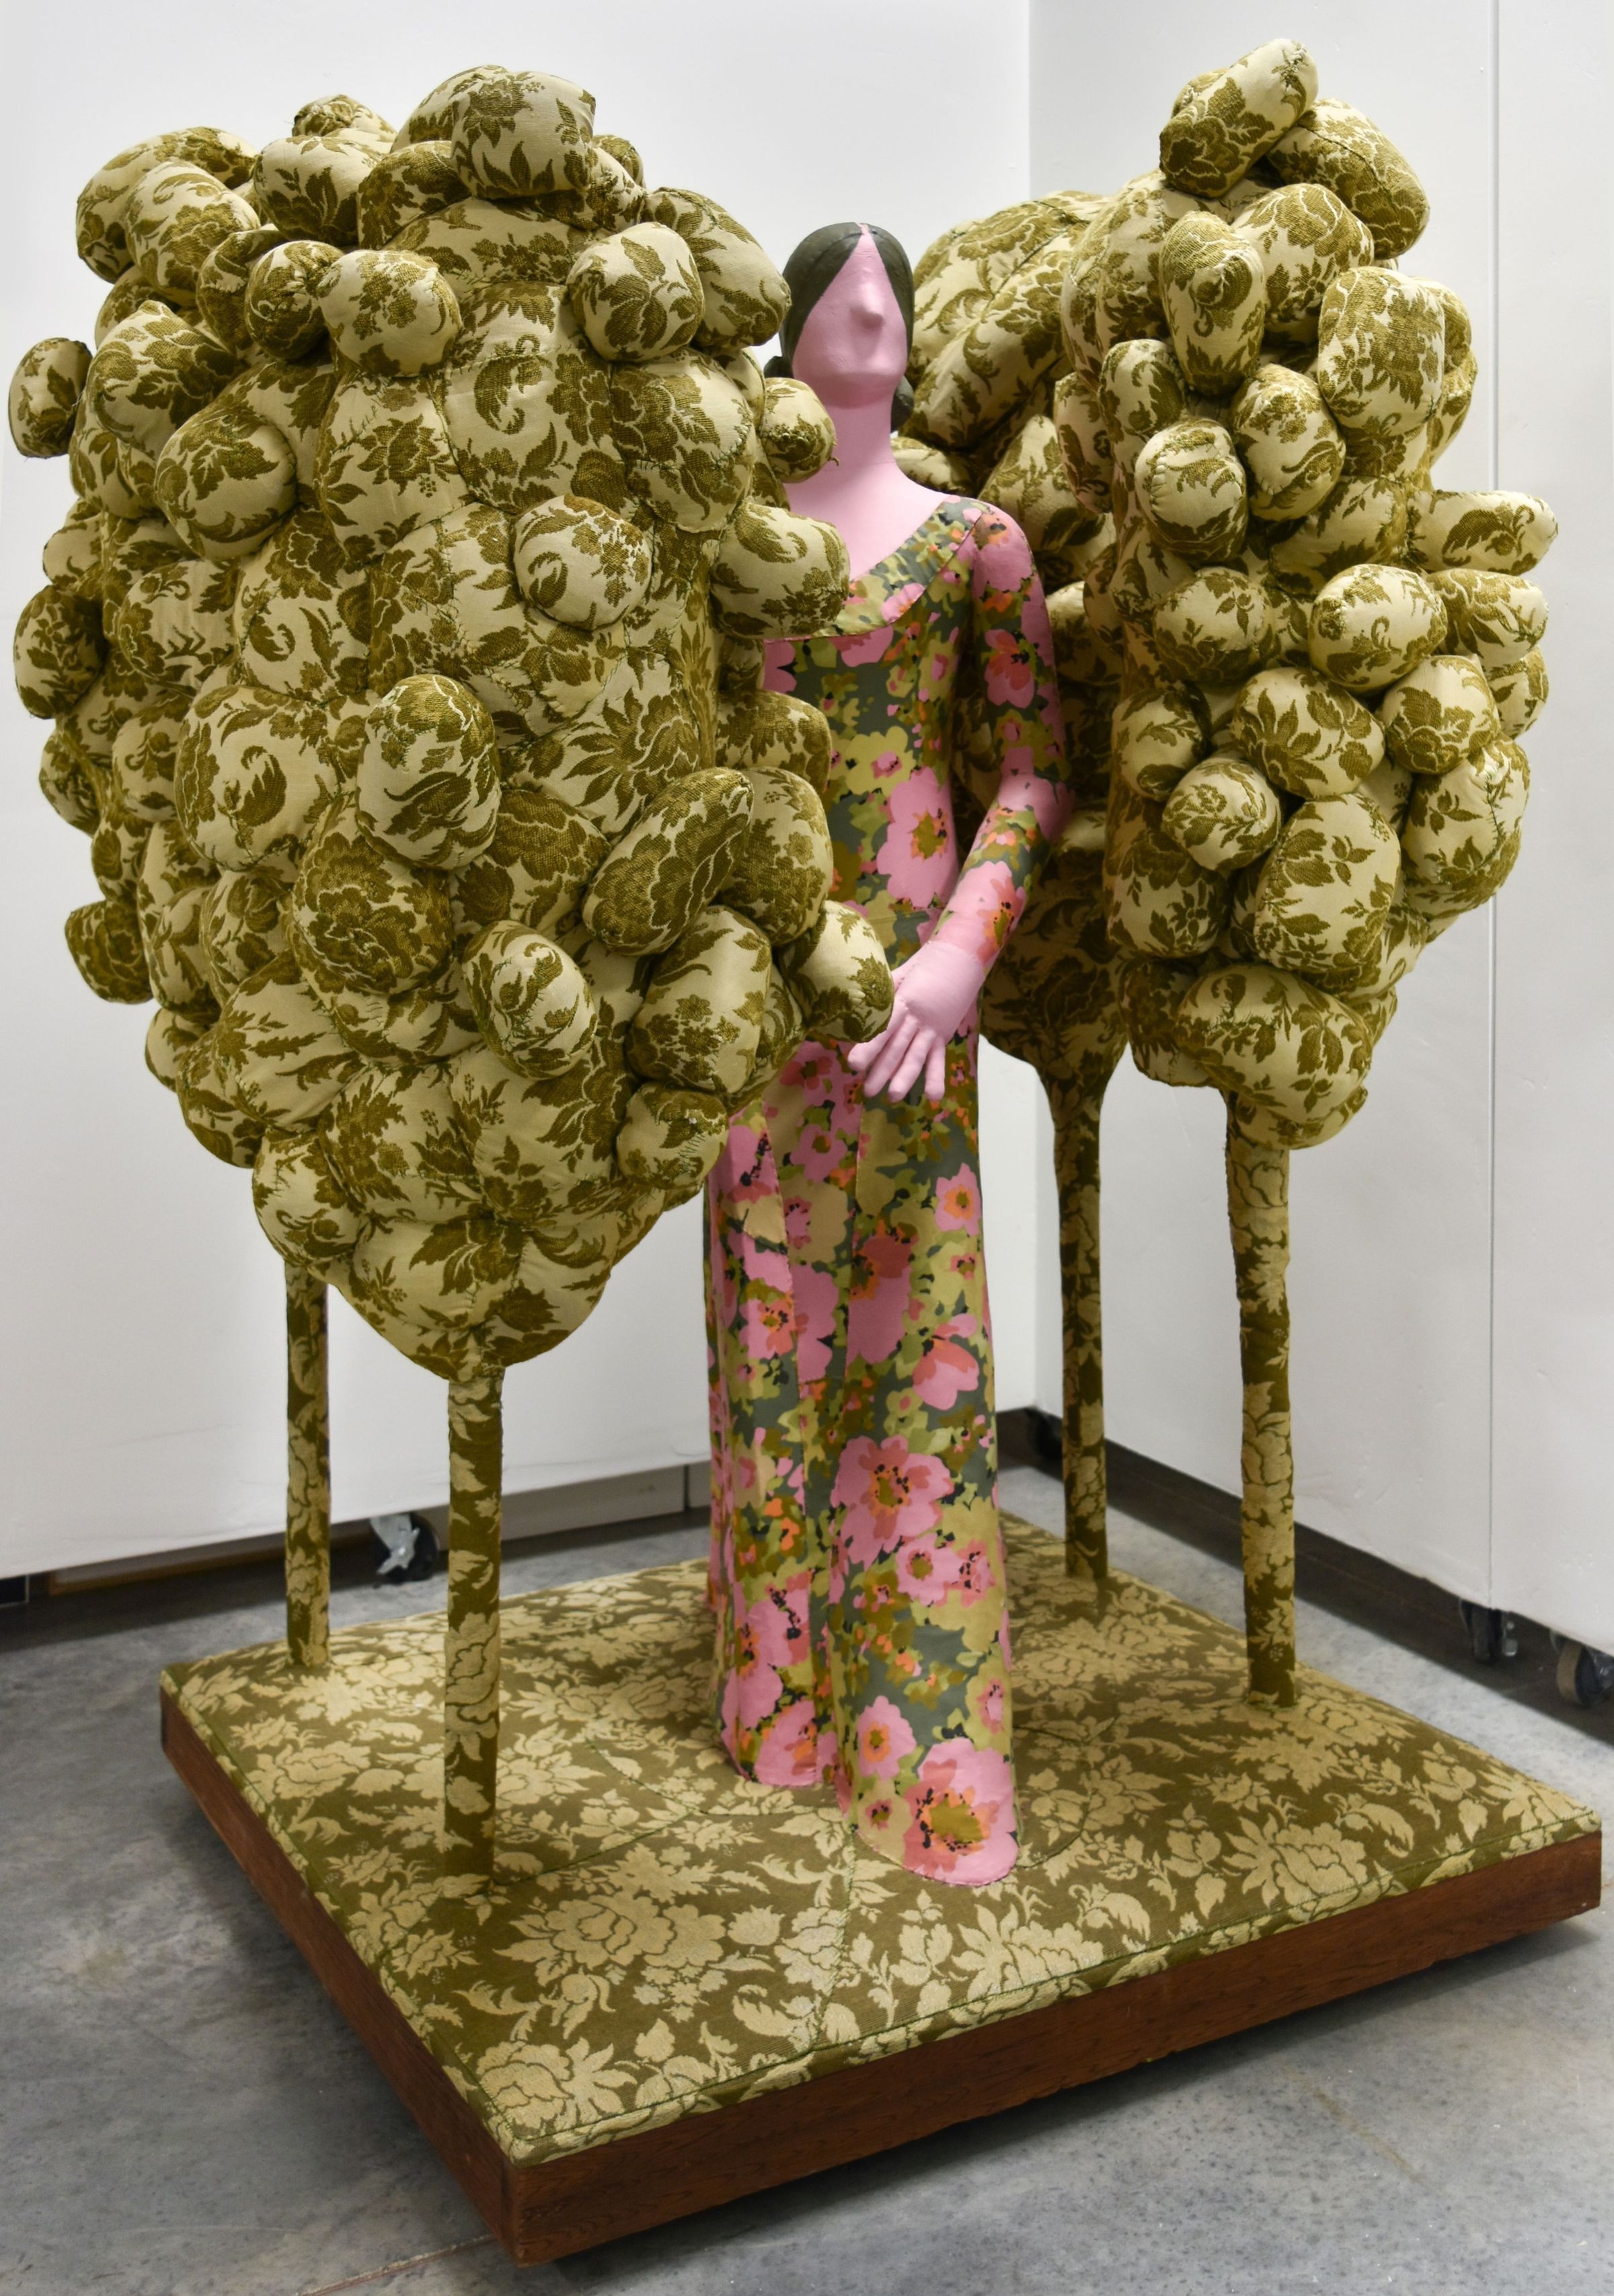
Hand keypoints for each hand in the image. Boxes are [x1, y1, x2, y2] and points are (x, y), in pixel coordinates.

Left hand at [846, 939, 986, 1105]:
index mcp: (904, 1001)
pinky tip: (934, 1097)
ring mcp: (932, 1028)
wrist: (963, 957)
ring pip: (917, 1056)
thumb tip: (860, 1001)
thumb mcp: (902, 972)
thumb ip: (883, 990)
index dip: (869, 1047)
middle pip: (896, 1048)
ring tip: (893, 1097)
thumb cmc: (927, 961)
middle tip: (867, 1090)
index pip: (884, 1028)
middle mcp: (917, 1019)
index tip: (853, 1064)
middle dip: (881, 1071)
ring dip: (905, 1078)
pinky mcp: (943, 1034)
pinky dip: (936, 1077)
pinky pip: (939, 1058)